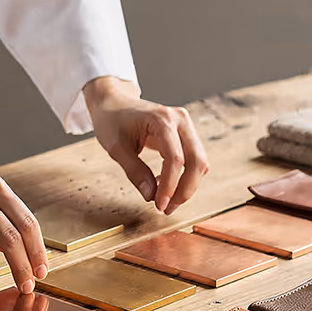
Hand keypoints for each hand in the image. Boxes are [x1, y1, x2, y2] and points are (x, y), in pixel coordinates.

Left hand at [84, 76, 208, 214]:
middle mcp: (180, 120)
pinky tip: (166, 186)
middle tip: (167, 208)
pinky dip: (184, 176)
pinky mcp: (185, 133)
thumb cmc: (112, 120)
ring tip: (166, 201)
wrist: (113, 102)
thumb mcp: (116, 148)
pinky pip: (193, 159)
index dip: (170, 186)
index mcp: (162, 119)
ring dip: (187, 186)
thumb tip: (151, 196)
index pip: (175, 159)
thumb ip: (134, 171)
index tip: (160, 205)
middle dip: (185, 190)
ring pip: (199, 162)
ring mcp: (185, 125)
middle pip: (196, 161)